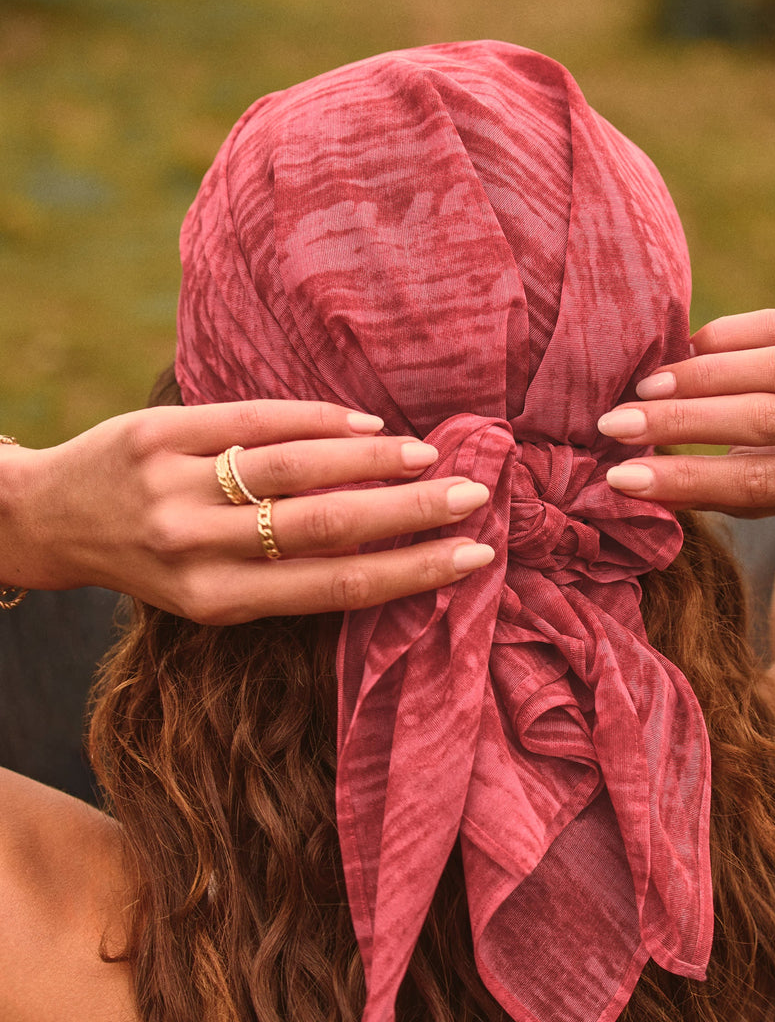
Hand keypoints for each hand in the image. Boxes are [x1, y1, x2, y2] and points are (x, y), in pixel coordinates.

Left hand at [0, 401, 492, 622]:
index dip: (412, 571)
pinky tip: (365, 423)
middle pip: (328, 527)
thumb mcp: (208, 596)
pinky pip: (254, 420)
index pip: (336, 586)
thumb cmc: (154, 564)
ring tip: (429, 455)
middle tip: (473, 497)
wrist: (54, 520)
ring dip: (375, 459)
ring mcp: (178, 487)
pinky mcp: (161, 432)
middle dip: (411, 513)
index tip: (473, 557)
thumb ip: (282, 578)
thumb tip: (387, 551)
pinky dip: (318, 419)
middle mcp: (198, 549)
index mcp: (218, 602)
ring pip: (296, 468)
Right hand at [598, 307, 774, 518]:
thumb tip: (628, 484)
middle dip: (683, 423)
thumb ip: (708, 490)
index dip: (688, 479)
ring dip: (700, 377)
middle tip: (618, 426)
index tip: (623, 477)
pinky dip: (725, 337)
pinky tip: (684, 351)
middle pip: (766, 421)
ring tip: (645, 389)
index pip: (759, 483)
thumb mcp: (760, 496)